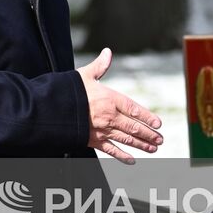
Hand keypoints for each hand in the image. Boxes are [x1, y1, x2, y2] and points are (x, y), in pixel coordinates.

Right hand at [79, 48, 161, 163]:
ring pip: (127, 139)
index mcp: (110, 99)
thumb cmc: (68, 90)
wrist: (52, 110)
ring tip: (153, 148)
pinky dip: (123, 156)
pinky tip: (132, 160)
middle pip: (134, 127)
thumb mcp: (84, 75)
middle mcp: (109, 116)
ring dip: (142, 145)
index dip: (148, 116)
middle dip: (149, 134)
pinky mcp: (93, 141)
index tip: (158, 123)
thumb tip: (107, 52)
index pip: (134, 109)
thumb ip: (99, 66)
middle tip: (160, 139)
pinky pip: (111, 150)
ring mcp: (102, 130)